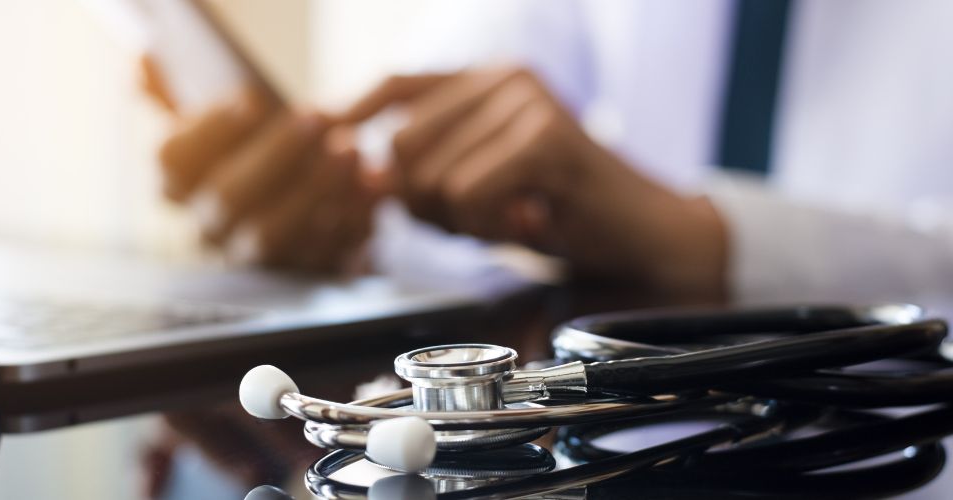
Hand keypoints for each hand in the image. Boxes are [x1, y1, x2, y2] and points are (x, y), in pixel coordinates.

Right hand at [140, 57, 376, 272]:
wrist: (310, 196)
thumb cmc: (258, 148)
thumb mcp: (220, 119)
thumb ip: (176, 93)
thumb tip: (143, 62)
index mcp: (178, 182)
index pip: (176, 160)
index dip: (212, 130)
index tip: (253, 100)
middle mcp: (208, 224)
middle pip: (231, 197)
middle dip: (275, 155)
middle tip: (317, 118)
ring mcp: (254, 255)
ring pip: (277, 232)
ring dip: (316, 189)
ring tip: (353, 149)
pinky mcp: (303, 271)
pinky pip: (326, 252)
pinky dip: (354, 216)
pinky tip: (376, 184)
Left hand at [343, 67, 727, 297]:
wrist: (637, 232)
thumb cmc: (553, 210)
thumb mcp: (476, 188)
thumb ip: (421, 174)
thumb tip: (361, 178)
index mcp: (486, 79)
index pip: (397, 83)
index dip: (351, 112)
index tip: (317, 137)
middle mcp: (504, 75)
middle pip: (401, 142)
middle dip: (421, 202)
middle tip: (473, 219)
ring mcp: (526, 100)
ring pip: (431, 176)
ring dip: (461, 221)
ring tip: (509, 218)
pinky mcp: (544, 135)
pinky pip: (467, 194)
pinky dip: (486, 227)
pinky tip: (525, 222)